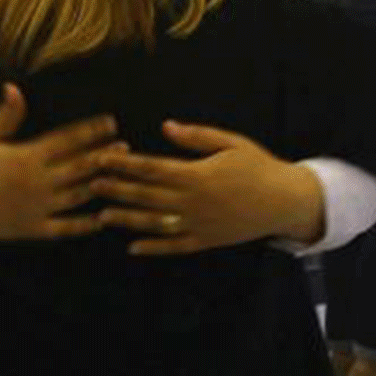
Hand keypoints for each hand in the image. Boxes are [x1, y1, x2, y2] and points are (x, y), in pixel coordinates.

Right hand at [0, 84, 118, 265]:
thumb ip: (4, 116)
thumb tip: (15, 88)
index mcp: (25, 156)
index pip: (66, 139)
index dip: (91, 130)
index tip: (111, 122)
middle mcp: (36, 183)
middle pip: (80, 167)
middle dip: (104, 156)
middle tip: (126, 147)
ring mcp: (37, 208)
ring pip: (78, 196)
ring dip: (101, 185)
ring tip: (121, 177)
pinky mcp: (33, 230)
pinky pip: (65, 228)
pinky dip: (85, 225)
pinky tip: (102, 219)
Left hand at [90, 121, 322, 256]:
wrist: (285, 201)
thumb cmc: (258, 166)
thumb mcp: (231, 143)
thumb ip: (197, 137)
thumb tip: (166, 126)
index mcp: (196, 175)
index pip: (151, 168)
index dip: (124, 164)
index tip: (102, 158)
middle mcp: (192, 202)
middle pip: (146, 196)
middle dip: (116, 190)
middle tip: (90, 185)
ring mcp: (198, 224)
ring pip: (154, 223)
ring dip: (126, 220)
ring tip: (102, 217)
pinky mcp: (205, 241)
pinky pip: (174, 246)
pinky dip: (153, 248)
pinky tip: (132, 248)